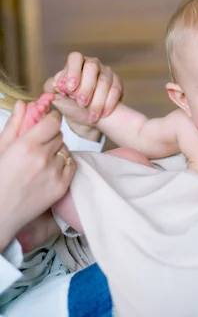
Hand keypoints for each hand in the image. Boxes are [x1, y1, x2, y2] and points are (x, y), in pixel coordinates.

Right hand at [0, 102, 74, 251]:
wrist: (0, 213)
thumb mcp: (1, 149)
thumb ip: (14, 125)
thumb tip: (24, 103)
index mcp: (26, 145)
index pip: (53, 121)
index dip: (50, 120)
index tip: (46, 123)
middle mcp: (43, 157)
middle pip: (59, 135)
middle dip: (51, 137)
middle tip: (39, 146)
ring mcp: (55, 173)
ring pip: (66, 150)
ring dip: (57, 151)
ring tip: (41, 162)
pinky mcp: (62, 186)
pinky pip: (71, 165)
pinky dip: (64, 165)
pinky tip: (49, 170)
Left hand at [43, 52, 122, 138]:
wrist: (85, 117)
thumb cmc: (69, 103)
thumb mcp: (57, 96)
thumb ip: (53, 88)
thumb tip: (57, 83)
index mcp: (75, 63)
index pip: (75, 58)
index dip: (73, 71)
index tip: (70, 88)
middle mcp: (92, 64)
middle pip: (91, 67)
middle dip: (86, 86)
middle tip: (82, 103)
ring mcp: (106, 72)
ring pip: (104, 81)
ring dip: (98, 100)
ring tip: (92, 115)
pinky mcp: (117, 83)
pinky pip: (116, 90)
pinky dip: (109, 103)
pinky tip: (103, 114)